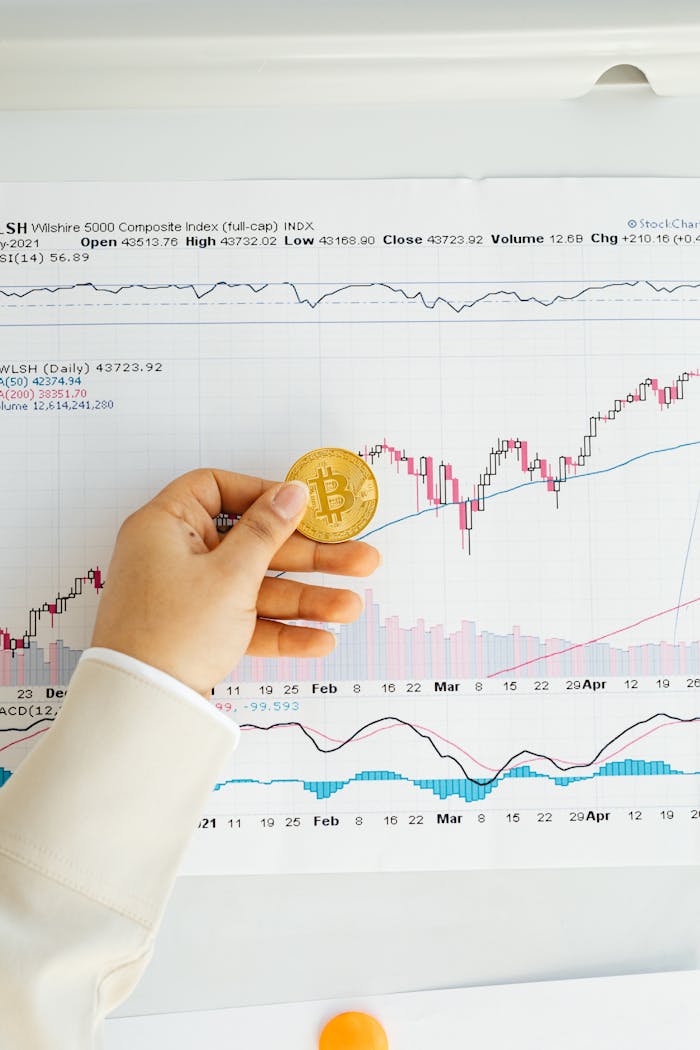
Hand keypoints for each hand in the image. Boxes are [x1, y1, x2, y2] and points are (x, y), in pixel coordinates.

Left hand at [91, 469, 379, 695]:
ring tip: (352, 607)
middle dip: (310, 558)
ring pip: (257, 587)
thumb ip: (267, 531)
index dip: (264, 494)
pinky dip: (281, 629)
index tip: (305, 507)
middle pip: (254, 544)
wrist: (143, 708)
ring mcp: (190, 596)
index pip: (218, 490)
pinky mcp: (201, 632)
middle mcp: (176, 556)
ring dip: (306, 598)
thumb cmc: (173, 632)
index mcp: (167, 526)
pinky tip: (321, 638)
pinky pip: (247, 621)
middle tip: (360, 561)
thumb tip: (293, 492)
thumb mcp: (230, 575)